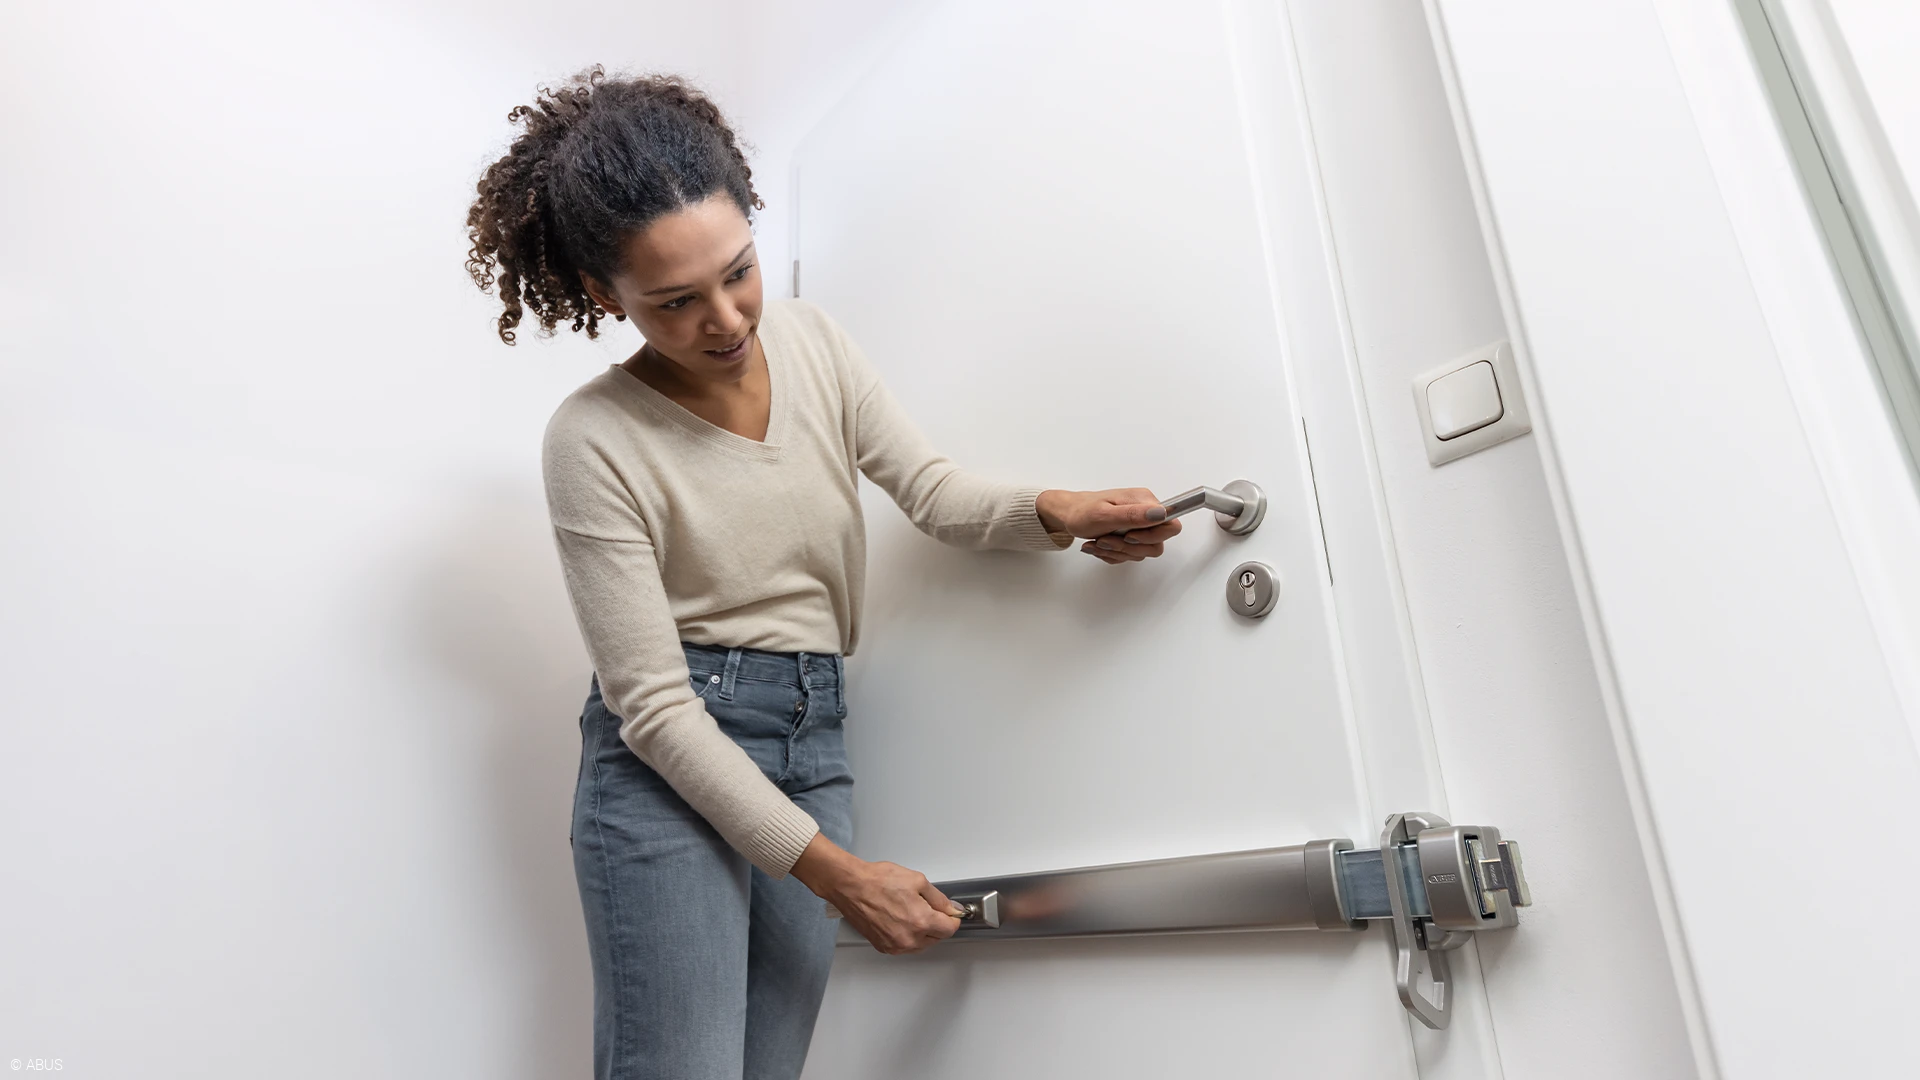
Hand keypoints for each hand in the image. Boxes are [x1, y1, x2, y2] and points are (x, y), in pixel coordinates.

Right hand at [790, 834, 964, 954]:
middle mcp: (909, 938)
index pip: (949, 929)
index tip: (949, 912)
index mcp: (921, 921)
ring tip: (909, 910)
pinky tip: (899, 918)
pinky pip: (904, 945)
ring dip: (922, 931)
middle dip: (936, 924)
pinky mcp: (883, 947)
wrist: (851, 887)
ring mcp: (895, 945)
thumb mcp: (917, 881)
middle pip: (936, 938)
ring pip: (921, 944)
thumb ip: (938, 898)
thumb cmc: (878, 881)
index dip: (952, 918)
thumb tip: (950, 909)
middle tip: (926, 906)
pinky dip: (907, 935)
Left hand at [1035, 487, 1182, 563]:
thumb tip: (1160, 513)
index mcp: (1144, 502)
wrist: (1068, 515)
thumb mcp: (1104, 514)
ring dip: (1117, 551)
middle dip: (1128, 548)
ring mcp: (1139, 526)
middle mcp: (1145, 513)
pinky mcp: (1131, 537)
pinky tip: (1100, 545)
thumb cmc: (1082, 511)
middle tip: (1107, 540)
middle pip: (1156, 545)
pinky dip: (1113, 554)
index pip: (1171, 525)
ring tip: (1099, 541)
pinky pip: (1130, 555)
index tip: (1129, 537)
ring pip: (1141, 553)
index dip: (1154, 537)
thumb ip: (1133, 515)